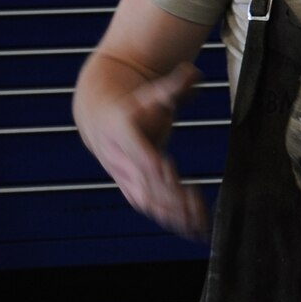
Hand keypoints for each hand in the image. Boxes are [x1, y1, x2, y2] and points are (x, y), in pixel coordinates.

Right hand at [86, 64, 208, 237]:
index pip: (139, 154)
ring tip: (199, 225)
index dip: (154, 167)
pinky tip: (193, 229)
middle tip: (197, 206)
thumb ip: (175, 84)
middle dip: (170, 197)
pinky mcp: (131, 188)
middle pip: (145, 183)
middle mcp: (120, 159)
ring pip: (146, 201)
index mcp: (121, 132)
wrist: (101, 115)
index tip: (172, 174)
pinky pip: (150, 208)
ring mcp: (124, 176)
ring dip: (172, 215)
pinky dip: (170, 220)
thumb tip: (194, 72)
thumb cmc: (134, 102)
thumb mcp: (152, 91)